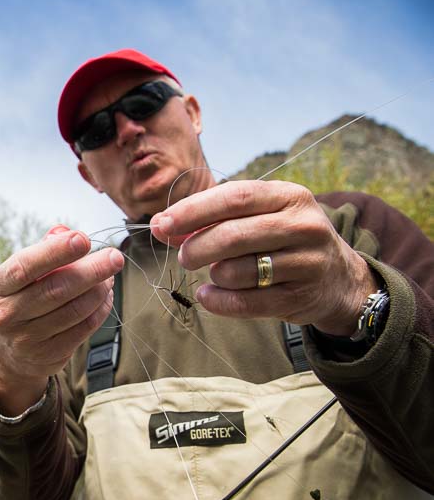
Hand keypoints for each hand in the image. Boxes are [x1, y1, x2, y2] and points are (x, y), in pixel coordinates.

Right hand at [0, 224, 124, 414]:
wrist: (12, 355)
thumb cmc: (20, 301)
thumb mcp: (19, 277)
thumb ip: (42, 251)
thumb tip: (65, 232)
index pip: (24, 267)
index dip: (55, 252)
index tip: (83, 239)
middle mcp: (7, 314)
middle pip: (56, 289)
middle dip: (91, 270)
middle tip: (114, 257)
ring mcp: (27, 338)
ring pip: (75, 310)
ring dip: (99, 289)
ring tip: (109, 275)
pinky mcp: (49, 355)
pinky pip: (84, 328)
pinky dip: (101, 308)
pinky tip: (105, 295)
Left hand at [150, 180, 376, 335]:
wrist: (337, 278)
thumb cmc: (283, 239)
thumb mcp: (257, 217)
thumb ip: (212, 218)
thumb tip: (162, 226)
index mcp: (289, 196)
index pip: (234, 197)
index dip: (193, 211)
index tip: (162, 225)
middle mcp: (303, 225)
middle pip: (232, 235)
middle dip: (196, 248)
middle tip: (184, 257)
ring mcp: (306, 262)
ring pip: (236, 271)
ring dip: (214, 275)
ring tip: (217, 273)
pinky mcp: (301, 297)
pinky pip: (244, 303)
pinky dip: (217, 301)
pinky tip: (209, 295)